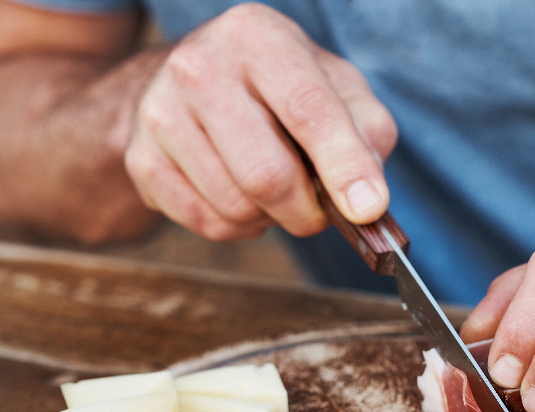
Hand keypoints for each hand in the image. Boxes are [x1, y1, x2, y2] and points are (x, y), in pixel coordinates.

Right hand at [125, 3, 396, 240]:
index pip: (308, 110)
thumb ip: (367, 134)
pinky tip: (243, 195)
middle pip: (267, 175)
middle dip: (307, 211)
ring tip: (276, 189)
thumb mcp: (338, 90)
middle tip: (319, 209)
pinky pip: (209, 225)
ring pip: (237, 208)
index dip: (343, 166)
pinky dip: (241, 226)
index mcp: (258, 37)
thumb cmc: (284, 90)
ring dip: (273, 218)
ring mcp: (161, 113)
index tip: (367, 209)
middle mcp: (199, 66)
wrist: (199, 84)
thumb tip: (367, 200)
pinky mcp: (142, 160)